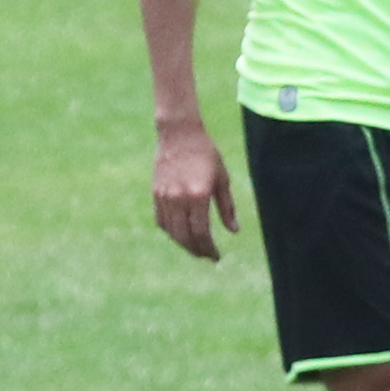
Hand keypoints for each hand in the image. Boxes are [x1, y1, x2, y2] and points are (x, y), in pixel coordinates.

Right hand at [152, 123, 236, 260]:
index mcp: (198, 194)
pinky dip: (171, 232)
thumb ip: (227, 207)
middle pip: (185, 237)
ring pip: (172, 232)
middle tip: (207, 256)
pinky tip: (181, 234)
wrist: (179, 133)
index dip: (209, 249)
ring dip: (184, 244)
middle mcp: (179, 198)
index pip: (202, 233)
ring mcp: (165, 196)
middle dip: (197, 251)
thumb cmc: (206, 153)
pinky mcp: (156, 193)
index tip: (216, 257)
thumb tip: (234, 231)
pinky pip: (161, 221)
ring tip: (196, 248)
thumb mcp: (222, 179)